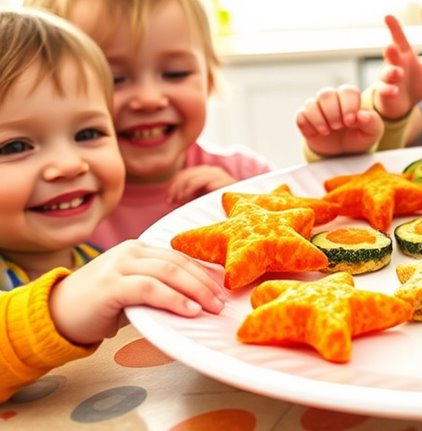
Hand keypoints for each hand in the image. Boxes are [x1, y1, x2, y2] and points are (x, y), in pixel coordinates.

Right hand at [48, 241, 226, 344]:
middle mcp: (130, 252)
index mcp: (139, 249)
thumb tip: (199, 299)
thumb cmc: (98, 306)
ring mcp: (119, 266)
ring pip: (168, 272)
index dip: (205, 272)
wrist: (55, 314)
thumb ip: (159, 287)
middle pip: (179, 262)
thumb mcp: (133, 290)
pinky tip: (190, 310)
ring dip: (196, 290)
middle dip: (205, 282)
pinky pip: (150, 288)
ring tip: (212, 307)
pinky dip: (174, 299)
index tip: (224, 289)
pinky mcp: (110, 285)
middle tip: (222, 302)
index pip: (180, 256)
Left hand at [167, 165, 235, 204]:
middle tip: (170, 201)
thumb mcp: (204, 199)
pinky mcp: (222, 180)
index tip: (169, 200)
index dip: (174, 185)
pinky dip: (190, 190)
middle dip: (176, 188)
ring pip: (192, 178)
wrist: (247, 206)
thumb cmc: (226, 205)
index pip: (185, 174)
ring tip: (178, 201)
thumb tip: (171, 199)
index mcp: (208, 173)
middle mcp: (213, 171)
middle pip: (187, 175)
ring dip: (182, 190)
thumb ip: (191, 196)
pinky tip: (186, 199)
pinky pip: (201, 182)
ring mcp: (218, 175)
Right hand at [297, 84, 382, 157]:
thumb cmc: (359, 137)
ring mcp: (317, 108)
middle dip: (332, 112)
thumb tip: (363, 115)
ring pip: (311, 103)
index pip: (347, 91)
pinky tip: (317, 133)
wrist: (343, 152)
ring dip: (319, 118)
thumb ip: (372, 122)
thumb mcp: (372, 132)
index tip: (351, 121)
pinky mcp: (306, 119)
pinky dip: (308, 126)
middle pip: (326, 94)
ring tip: (327, 131)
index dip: (348, 106)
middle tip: (338, 126)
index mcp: (350, 99)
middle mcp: (333, 99)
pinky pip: (301, 116)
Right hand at [372, 15, 421, 119]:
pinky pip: (384, 90)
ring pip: (386, 73)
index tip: (388, 16)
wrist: (404, 105)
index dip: (394, 28)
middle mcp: (394, 64)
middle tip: (391, 46)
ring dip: (390, 72)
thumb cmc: (416, 85)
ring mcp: (388, 78)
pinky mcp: (384, 92)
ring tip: (398, 73)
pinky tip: (394, 91)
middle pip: (391, 55)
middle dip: (390, 51)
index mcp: (405, 56)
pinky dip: (388, 90)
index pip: (399, 39)